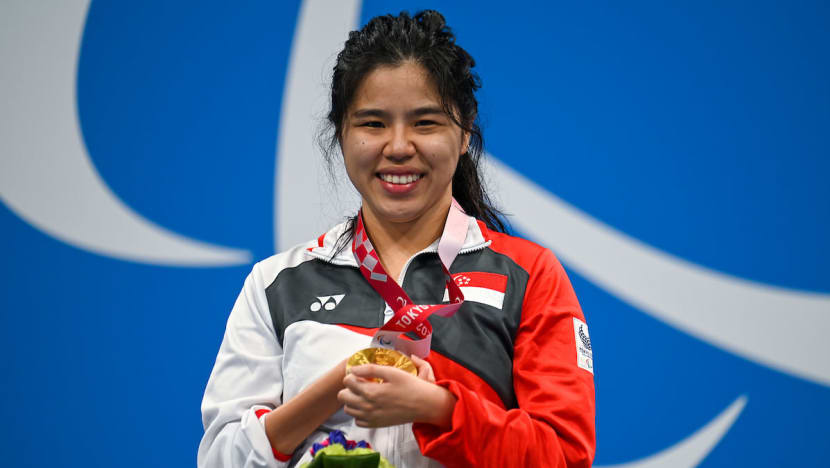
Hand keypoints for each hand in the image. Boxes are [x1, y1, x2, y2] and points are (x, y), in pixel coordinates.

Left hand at [338, 358, 454, 427]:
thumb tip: (353, 369)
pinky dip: (359, 413)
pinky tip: (369, 405)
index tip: (361, 374)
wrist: (424, 405)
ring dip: (352, 400)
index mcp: (370, 392)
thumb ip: (370, 369)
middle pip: (343, 396)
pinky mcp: (375, 424)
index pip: (347, 382)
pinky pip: (357, 420)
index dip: (352, 375)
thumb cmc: (410, 386)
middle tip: (361, 383)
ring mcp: (370, 417)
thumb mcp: (392, 372)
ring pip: (348, 409)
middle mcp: (367, 407)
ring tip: (364, 394)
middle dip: (349, 387)